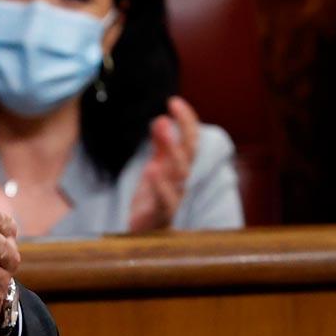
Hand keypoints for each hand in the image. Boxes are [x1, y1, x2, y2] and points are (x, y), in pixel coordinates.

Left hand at [127, 96, 199, 231]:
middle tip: (165, 116)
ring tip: (161, 132)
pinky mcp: (159, 216)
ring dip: (171, 153)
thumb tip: (161, 119)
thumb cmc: (153, 199)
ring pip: (178, 176)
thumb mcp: (155, 167)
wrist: (146, 234)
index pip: (189, 142)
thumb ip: (160, 146)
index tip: (174, 101)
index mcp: (180, 169)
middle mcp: (180, 182)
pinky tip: (152, 170)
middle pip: (186, 156)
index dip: (186, 122)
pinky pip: (164, 200)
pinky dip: (159, 185)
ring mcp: (172, 199)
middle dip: (178, 135)